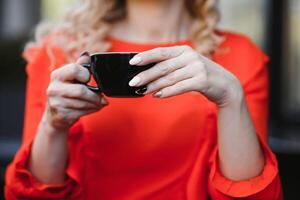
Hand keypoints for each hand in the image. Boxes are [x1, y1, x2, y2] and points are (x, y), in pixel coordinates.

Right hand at [45, 52, 107, 130]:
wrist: (55, 115)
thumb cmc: (67, 93)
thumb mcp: (71, 78)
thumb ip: (80, 66)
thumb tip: (87, 55)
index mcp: (57, 75)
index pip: (75, 70)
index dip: (86, 75)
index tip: (89, 80)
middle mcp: (54, 88)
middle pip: (81, 90)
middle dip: (96, 96)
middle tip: (103, 98)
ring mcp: (56, 102)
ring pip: (84, 103)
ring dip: (96, 104)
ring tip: (100, 103)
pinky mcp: (61, 115)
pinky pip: (82, 112)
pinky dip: (91, 110)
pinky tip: (93, 108)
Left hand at [128, 45, 242, 105]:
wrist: (225, 84)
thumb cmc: (200, 75)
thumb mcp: (186, 65)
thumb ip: (170, 66)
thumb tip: (146, 73)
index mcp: (184, 50)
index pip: (160, 52)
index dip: (145, 57)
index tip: (132, 62)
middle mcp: (190, 57)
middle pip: (162, 67)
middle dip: (145, 75)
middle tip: (133, 83)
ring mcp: (197, 68)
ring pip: (169, 78)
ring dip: (154, 85)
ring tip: (142, 91)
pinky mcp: (202, 81)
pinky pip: (180, 87)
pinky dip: (167, 92)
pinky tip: (157, 95)